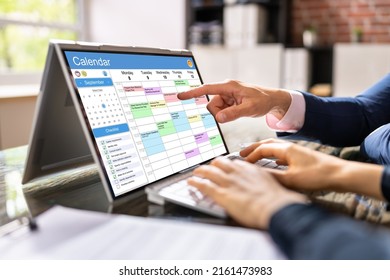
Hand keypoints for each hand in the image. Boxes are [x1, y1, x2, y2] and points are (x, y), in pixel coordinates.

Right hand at [177, 80, 290, 122]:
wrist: (272, 100)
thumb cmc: (263, 100)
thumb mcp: (249, 109)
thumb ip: (233, 114)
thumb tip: (218, 118)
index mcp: (228, 86)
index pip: (206, 89)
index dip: (192, 93)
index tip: (180, 96)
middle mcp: (225, 89)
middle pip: (211, 105)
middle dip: (218, 113)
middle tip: (234, 113)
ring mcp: (227, 96)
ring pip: (215, 110)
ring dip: (224, 114)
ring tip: (238, 112)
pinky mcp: (228, 102)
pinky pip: (221, 111)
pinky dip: (226, 115)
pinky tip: (236, 112)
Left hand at [187, 157, 306, 228]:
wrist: (274, 207)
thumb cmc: (277, 201)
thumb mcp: (272, 186)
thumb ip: (263, 184)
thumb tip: (264, 189)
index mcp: (251, 169)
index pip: (235, 163)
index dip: (228, 164)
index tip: (225, 166)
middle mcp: (238, 172)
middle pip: (220, 162)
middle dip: (213, 164)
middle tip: (208, 167)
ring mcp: (228, 182)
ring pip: (209, 171)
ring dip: (200, 171)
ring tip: (196, 172)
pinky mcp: (221, 193)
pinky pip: (204, 184)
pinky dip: (196, 182)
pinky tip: (191, 182)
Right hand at [239, 139, 383, 198]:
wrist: (340, 174)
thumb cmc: (317, 175)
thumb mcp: (292, 179)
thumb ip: (273, 177)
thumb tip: (258, 177)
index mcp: (286, 150)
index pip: (262, 149)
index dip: (250, 155)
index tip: (241, 162)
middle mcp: (290, 147)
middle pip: (267, 144)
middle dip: (253, 148)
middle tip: (242, 153)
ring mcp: (297, 152)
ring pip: (275, 149)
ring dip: (263, 151)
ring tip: (255, 156)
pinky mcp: (303, 158)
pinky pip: (284, 155)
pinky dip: (274, 157)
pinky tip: (276, 164)